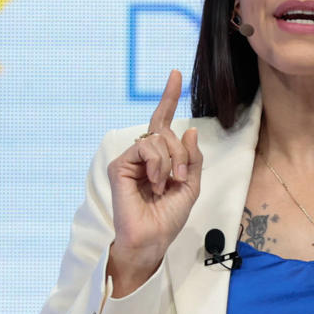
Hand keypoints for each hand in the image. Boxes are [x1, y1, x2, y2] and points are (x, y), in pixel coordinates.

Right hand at [106, 69, 201, 293]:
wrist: (153, 240)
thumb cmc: (168, 218)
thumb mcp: (190, 186)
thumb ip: (192, 158)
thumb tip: (190, 129)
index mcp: (159, 159)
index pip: (163, 123)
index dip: (169, 98)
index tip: (176, 74)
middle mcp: (143, 156)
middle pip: (166, 131)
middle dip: (181, 152)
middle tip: (180, 176)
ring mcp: (131, 160)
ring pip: (158, 138)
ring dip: (171, 160)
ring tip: (167, 182)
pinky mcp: (120, 166)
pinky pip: (146, 148)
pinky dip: (157, 164)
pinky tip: (155, 182)